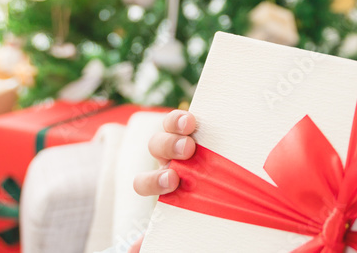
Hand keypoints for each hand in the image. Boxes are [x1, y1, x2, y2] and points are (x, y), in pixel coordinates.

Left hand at [129, 109, 197, 252]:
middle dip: (167, 148)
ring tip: (188, 131)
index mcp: (163, 182)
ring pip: (167, 128)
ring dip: (174, 127)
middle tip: (185, 152)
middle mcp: (169, 158)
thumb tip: (131, 252)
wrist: (225, 183)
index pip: (146, 181)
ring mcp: (182, 139)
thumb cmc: (201, 200)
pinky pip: (184, 117)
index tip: (171, 182)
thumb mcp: (183, 216)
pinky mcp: (197, 127)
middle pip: (156, 147)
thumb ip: (159, 231)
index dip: (152, 181)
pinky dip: (183, 117)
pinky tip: (193, 118)